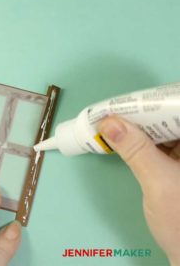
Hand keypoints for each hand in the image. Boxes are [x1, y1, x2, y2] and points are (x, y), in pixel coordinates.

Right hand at [99, 115, 179, 265]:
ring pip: (167, 129)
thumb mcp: (159, 183)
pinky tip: (124, 137)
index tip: (131, 99)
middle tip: (117, 109)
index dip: (159, 102)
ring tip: (115, 120)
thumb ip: (136, 150)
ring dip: (142, 125)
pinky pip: (162, 144)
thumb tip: (109, 121)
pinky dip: (143, 140)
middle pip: (174, 118)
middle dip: (147, 112)